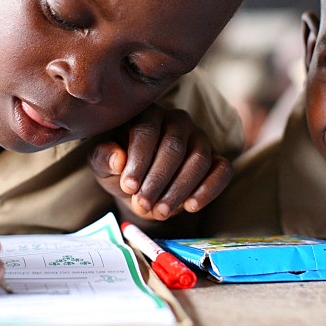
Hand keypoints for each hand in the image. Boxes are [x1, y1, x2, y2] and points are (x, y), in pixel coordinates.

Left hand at [89, 105, 233, 220]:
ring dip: (179, 188)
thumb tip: (118, 159)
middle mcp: (177, 120)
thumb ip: (103, 158)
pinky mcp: (217, 158)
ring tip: (160, 211)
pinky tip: (190, 206)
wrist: (142, 189)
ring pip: (199, 159)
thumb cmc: (120, 170)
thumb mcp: (102, 165)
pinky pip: (222, 170)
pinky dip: (209, 189)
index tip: (128, 187)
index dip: (138, 160)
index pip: (146, 131)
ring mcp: (200, 138)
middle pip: (174, 147)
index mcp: (148, 114)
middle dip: (158, 179)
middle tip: (143, 204)